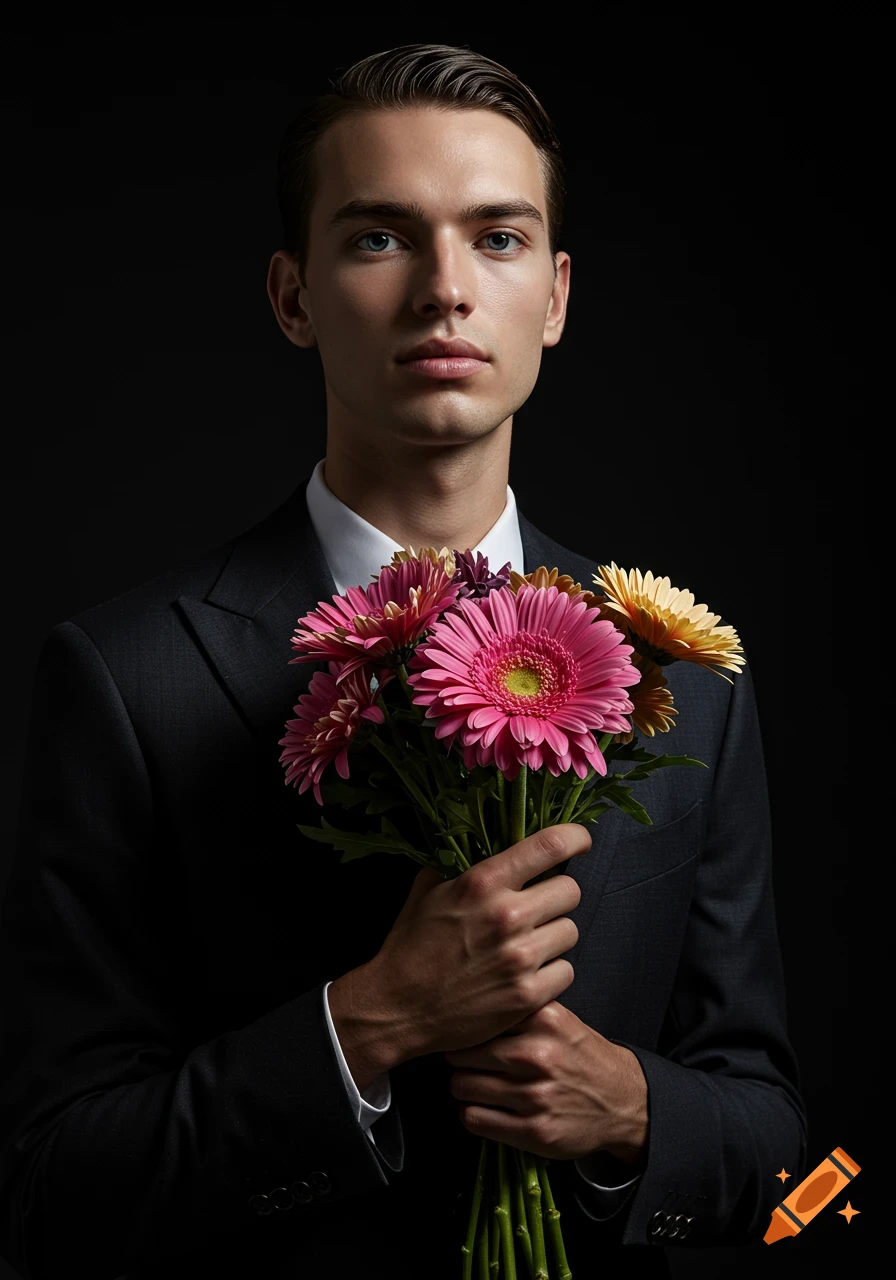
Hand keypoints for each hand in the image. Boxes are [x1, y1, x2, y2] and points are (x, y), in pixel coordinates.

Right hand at [346, 824, 591, 1065]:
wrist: (397, 1008)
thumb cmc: (411, 947)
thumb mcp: (427, 891)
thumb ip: (460, 863)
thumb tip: (486, 840)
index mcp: (483, 882)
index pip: (549, 845)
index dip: (575, 838)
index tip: (580, 842)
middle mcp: (507, 915)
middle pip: (571, 891)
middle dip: (558, 896)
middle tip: (541, 907)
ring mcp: (520, 957)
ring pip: (571, 931)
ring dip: (554, 936)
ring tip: (528, 945)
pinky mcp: (528, 995)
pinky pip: (566, 971)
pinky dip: (551, 973)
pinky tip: (527, 974)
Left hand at [444, 1001, 648, 1163]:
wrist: (622, 1101)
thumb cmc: (580, 1057)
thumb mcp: (558, 1018)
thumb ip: (519, 1009)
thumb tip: (467, 1008)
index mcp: (545, 1019)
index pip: (480, 1018)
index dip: (467, 1027)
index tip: (462, 1032)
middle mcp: (539, 1056)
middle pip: (463, 1054)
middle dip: (459, 1059)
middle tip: (465, 1062)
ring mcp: (536, 1096)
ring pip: (463, 1087)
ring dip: (463, 1087)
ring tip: (474, 1084)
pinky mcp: (534, 1131)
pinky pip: (474, 1119)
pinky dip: (471, 1114)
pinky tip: (484, 1107)